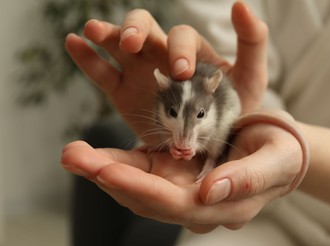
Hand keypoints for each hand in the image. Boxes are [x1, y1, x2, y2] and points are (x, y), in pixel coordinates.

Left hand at [61, 120, 302, 233]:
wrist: (277, 150)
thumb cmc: (281, 154)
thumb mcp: (274, 161)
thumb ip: (245, 179)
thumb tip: (209, 191)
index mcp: (222, 206)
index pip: (174, 203)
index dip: (140, 188)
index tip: (106, 170)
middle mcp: (197, 204)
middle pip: (146, 199)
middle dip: (108, 178)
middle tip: (73, 157)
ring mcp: (183, 191)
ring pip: (138, 188)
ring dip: (104, 170)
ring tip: (74, 154)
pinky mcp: (176, 175)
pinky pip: (142, 174)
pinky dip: (118, 163)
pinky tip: (94, 155)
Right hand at [65, 1, 267, 144]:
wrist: (209, 143)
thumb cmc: (233, 109)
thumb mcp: (249, 77)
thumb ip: (251, 43)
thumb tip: (240, 3)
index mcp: (191, 51)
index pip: (181, 38)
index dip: (179, 49)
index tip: (181, 71)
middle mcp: (162, 56)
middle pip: (146, 29)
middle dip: (137, 30)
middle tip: (132, 43)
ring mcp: (140, 73)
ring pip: (119, 45)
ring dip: (107, 34)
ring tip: (93, 31)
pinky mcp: (122, 93)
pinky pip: (101, 72)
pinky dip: (86, 57)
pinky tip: (73, 43)